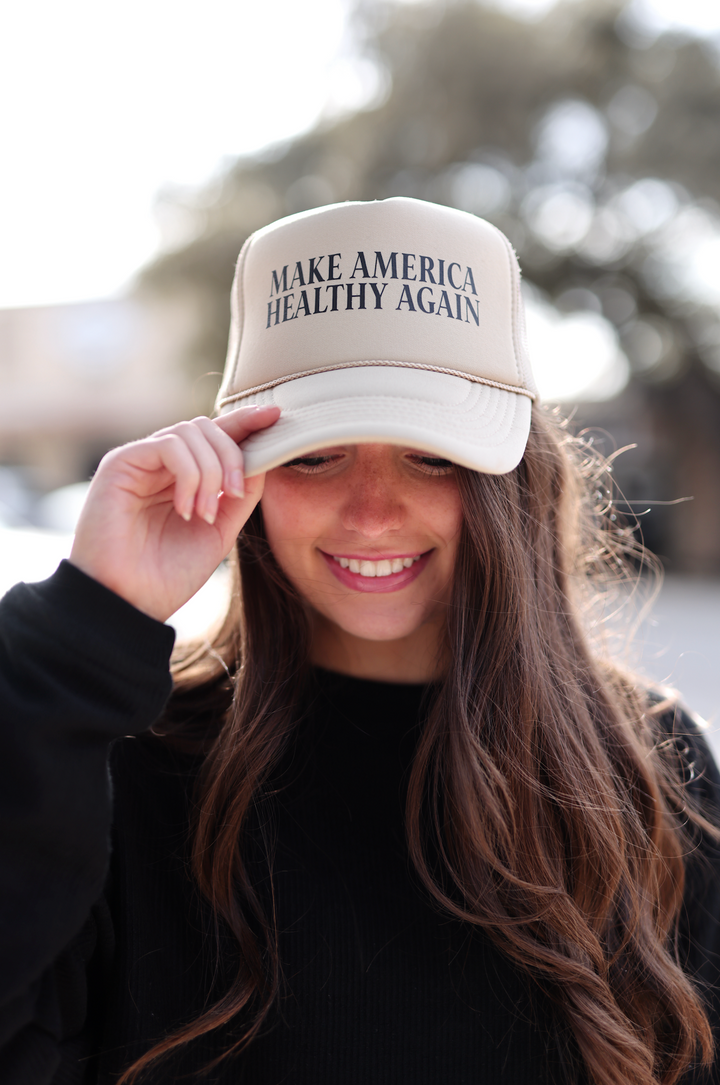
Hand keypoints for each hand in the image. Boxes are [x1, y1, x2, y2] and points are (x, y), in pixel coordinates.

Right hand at [69, 405, 279, 621]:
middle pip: (207, 427)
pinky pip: (168, 445)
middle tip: (234, 495)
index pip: (216, 437)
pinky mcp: (120, 463)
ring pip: (190, 432)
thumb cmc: (168, 574)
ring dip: (210, 472)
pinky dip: (188, 475)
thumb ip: (240, 496)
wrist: (129, 603)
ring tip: (204, 514)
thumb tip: (262, 459)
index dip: (245, 423)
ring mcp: (139, 461)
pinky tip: (185, 508)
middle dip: (232, 455)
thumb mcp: (219, 531)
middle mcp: (160, 465)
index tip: (276, 416)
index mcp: (182, 478)